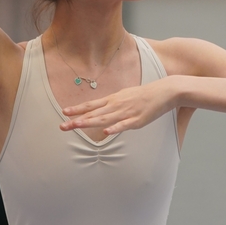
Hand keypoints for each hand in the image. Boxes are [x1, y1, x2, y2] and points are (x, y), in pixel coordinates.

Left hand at [60, 77, 176, 136]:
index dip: (77, 109)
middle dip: (77, 120)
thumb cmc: (142, 95)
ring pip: (104, 119)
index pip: (90, 105)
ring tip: (77, 126)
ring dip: (89, 123)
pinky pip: (124, 125)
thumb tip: (100, 110)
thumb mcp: (123, 96)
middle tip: (62, 126)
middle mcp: (116, 105)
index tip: (64, 112)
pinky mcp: (137, 120)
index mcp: (112, 100)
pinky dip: (115, 129)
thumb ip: (111, 104)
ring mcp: (126, 113)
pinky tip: (106, 133)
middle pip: (93, 114)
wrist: (163, 92)